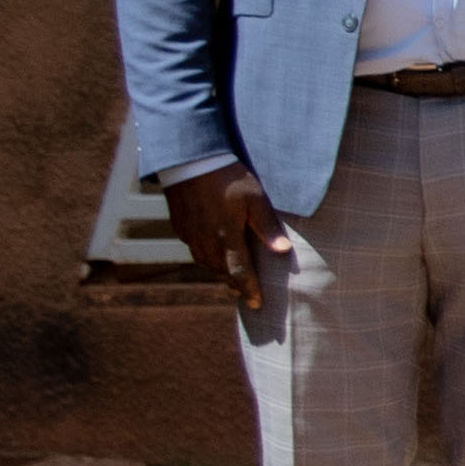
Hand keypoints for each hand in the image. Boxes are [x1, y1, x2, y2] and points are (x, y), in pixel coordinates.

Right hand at [160, 161, 283, 297]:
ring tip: (233, 283)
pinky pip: (195, 251)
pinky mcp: (180, 227)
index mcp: (227, 235)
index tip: (258, 305)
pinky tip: (214, 259)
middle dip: (235, 286)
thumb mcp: (255, 198)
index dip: (249, 289)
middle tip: (248, 297)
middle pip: (221, 271)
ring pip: (206, 263)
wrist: (188, 161)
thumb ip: (268, 226)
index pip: (240, 271)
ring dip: (220, 274)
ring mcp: (190, 234)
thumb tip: (284, 251)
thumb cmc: (228, 177)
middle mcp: (206, 240)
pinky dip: (207, 260)